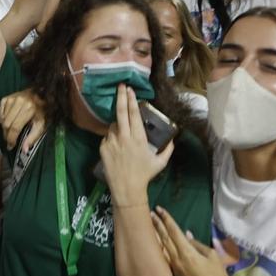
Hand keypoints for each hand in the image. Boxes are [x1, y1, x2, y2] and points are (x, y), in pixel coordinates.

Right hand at [0, 90, 45, 152]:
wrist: (40, 95)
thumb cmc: (41, 112)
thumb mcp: (41, 125)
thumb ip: (33, 138)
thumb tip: (24, 150)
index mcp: (29, 109)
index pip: (15, 127)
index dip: (11, 139)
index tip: (10, 146)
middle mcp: (19, 102)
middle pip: (7, 124)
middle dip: (7, 135)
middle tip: (10, 141)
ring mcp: (12, 99)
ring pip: (2, 119)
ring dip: (5, 128)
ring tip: (10, 132)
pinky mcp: (7, 98)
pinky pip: (0, 112)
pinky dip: (2, 120)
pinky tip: (8, 122)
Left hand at [100, 86, 173, 204]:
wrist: (126, 189)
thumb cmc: (145, 175)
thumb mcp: (160, 163)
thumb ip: (168, 150)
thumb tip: (173, 140)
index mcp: (139, 138)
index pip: (134, 115)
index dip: (132, 101)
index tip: (130, 90)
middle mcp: (124, 137)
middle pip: (121, 113)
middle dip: (121, 97)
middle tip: (121, 86)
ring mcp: (112, 142)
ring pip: (113, 126)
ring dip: (118, 126)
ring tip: (124, 137)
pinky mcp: (103, 148)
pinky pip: (107, 138)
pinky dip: (112, 139)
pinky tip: (117, 148)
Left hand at [152, 206, 241, 275]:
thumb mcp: (212, 256)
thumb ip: (197, 244)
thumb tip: (186, 235)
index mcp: (187, 253)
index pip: (174, 231)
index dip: (166, 219)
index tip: (159, 209)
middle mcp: (177, 260)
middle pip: (165, 238)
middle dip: (157, 225)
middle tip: (150, 213)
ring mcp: (175, 268)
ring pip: (163, 248)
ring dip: (157, 235)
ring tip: (150, 225)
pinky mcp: (176, 275)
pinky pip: (166, 257)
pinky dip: (161, 247)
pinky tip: (157, 243)